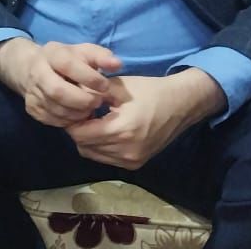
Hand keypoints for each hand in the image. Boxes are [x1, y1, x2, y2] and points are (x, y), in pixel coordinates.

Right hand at [0, 38, 120, 126]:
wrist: (34, 68)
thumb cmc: (68, 60)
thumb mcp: (84, 52)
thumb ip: (101, 57)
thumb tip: (117, 64)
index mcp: (52, 53)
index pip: (67, 64)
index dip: (88, 77)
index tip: (105, 86)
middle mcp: (37, 72)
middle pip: (57, 91)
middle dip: (82, 100)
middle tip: (98, 103)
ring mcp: (32, 91)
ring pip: (55, 108)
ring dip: (77, 113)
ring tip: (89, 110)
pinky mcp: (32, 107)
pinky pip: (52, 119)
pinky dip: (68, 121)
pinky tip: (77, 115)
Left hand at [65, 70, 224, 168]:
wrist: (180, 105)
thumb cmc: (149, 91)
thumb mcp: (117, 87)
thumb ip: (91, 94)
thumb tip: (69, 99)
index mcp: (121, 130)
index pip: (80, 134)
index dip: (71, 121)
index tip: (72, 108)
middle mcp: (126, 151)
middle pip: (84, 146)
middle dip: (78, 130)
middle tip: (80, 114)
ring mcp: (132, 160)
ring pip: (93, 155)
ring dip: (88, 140)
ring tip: (92, 121)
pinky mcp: (136, 164)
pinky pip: (107, 159)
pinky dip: (100, 147)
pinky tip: (104, 130)